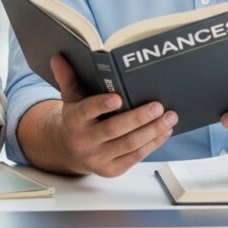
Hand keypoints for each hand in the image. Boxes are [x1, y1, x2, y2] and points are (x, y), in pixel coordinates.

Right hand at [49, 55, 176, 176]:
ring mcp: (99, 158)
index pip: (86, 111)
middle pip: (114, 129)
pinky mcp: (113, 170)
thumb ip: (67, 77)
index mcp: (73, 120)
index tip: (118, 97)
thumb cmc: (76, 118)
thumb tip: (58, 57)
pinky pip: (136, 156)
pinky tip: (164, 131)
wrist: (70, 149)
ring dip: (152, 131)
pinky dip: (153, 143)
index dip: (102, 105)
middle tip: (157, 106)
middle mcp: (84, 141)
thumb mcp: (69, 97)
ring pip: (130, 144)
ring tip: (169, 117)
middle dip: (138, 118)